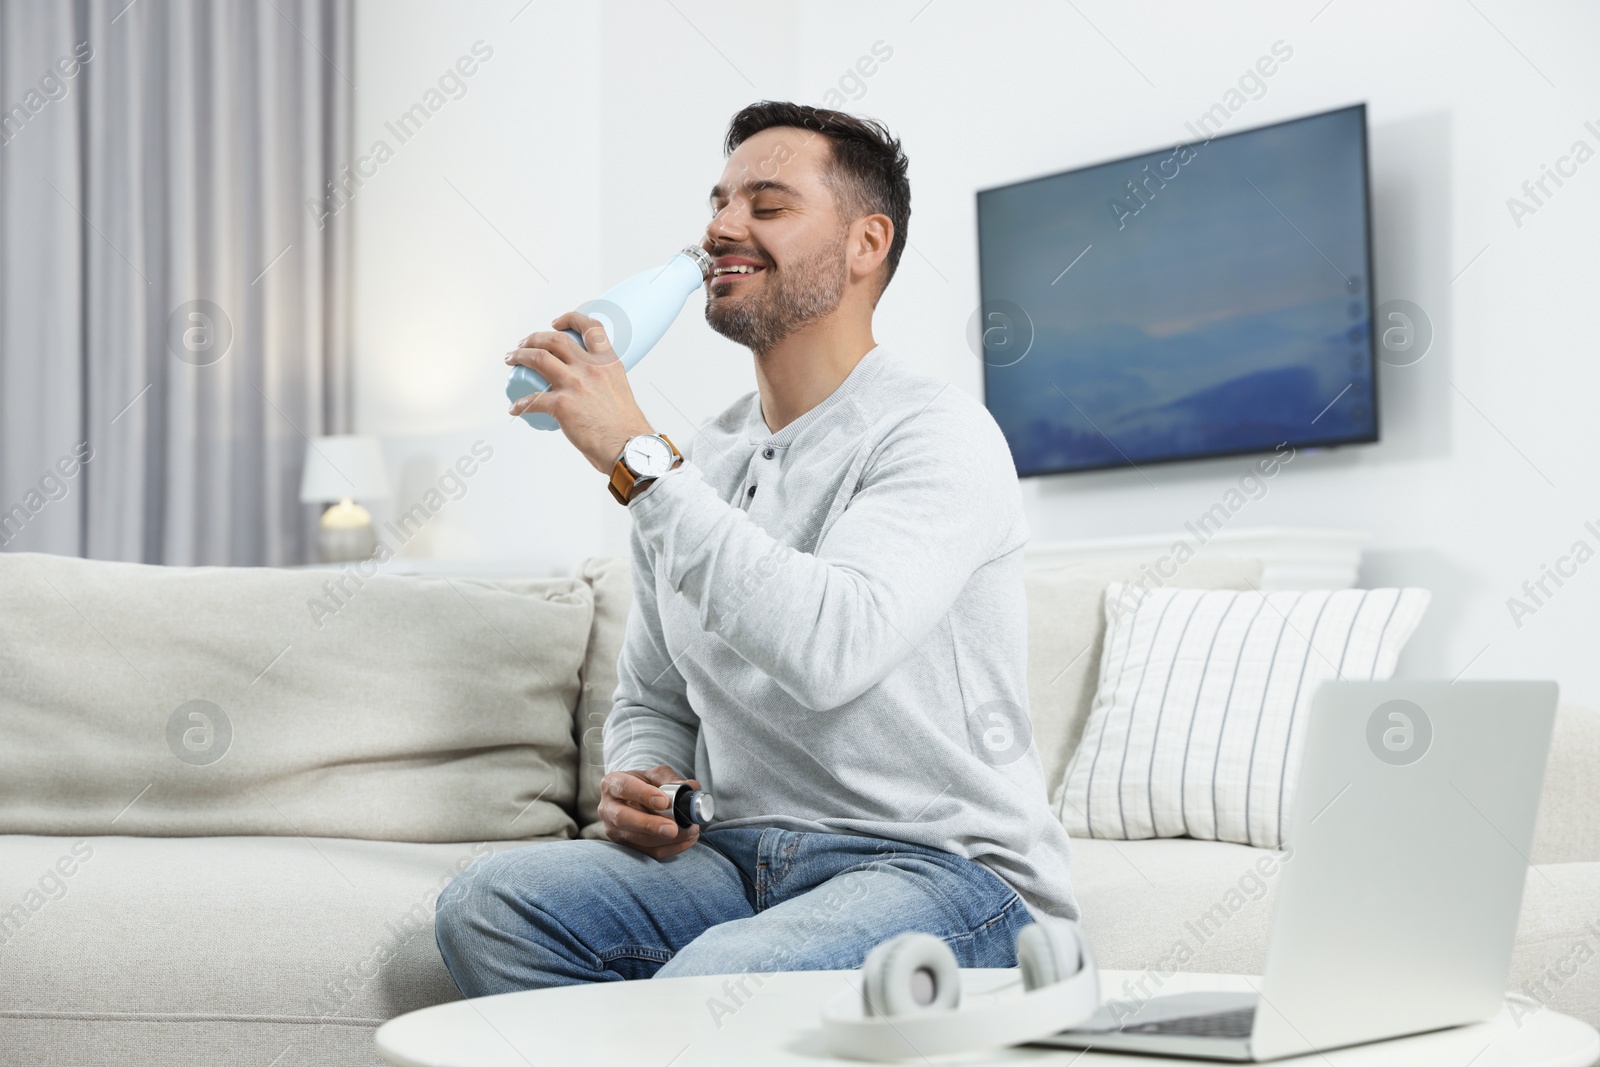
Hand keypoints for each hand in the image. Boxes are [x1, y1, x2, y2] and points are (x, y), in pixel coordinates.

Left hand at [506, 311, 654, 473]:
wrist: (629, 448)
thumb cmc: (626, 428)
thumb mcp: (619, 391)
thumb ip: (602, 382)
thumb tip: (586, 388)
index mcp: (608, 362)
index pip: (590, 327)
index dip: (569, 319)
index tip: (555, 323)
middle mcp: (591, 368)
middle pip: (555, 340)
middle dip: (534, 338)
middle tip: (524, 345)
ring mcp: (575, 384)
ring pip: (538, 358)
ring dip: (520, 356)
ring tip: (511, 360)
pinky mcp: (562, 405)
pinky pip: (532, 399)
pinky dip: (519, 403)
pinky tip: (515, 408)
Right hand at [599, 765, 702, 858]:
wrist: (635, 800)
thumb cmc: (646, 784)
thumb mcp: (657, 775)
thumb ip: (673, 780)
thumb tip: (692, 788)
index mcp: (612, 784)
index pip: (624, 788)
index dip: (644, 795)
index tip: (664, 802)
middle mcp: (607, 808)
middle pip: (623, 818)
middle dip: (650, 825)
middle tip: (673, 829)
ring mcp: (613, 830)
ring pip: (636, 839)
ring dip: (666, 839)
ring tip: (690, 831)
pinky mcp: (625, 847)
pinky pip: (647, 852)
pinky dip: (670, 848)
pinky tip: (687, 840)